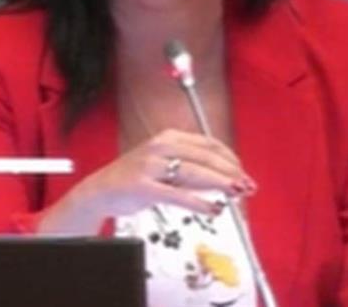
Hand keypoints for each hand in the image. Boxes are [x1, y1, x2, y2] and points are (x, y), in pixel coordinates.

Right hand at [38, 129, 255, 233]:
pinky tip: (213, 210)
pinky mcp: (144, 186)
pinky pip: (178, 195)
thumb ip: (191, 169)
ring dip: (221, 184)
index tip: (243, 172)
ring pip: (195, 173)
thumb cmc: (135, 177)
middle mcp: (160, 146)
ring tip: (237, 193)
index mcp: (168, 137)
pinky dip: (199, 203)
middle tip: (247, 185)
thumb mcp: (165, 166)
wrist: (100, 190)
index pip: (208, 144)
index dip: (230, 158)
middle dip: (231, 172)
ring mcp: (151, 165)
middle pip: (206, 156)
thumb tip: (224, 179)